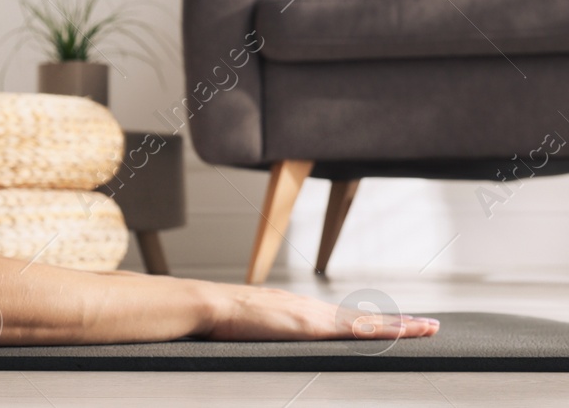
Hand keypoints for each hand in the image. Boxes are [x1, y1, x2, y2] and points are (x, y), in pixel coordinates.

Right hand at [202, 284, 439, 340]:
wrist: (211, 305)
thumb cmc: (223, 319)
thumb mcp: (254, 326)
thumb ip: (271, 330)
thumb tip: (274, 337)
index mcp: (301, 311)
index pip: (347, 318)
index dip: (374, 323)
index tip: (396, 324)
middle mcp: (314, 309)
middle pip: (365, 318)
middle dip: (399, 323)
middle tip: (430, 325)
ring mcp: (315, 316)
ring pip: (368, 322)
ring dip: (400, 326)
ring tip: (428, 329)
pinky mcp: (312, 325)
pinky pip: (356, 330)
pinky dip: (381, 331)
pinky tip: (401, 333)